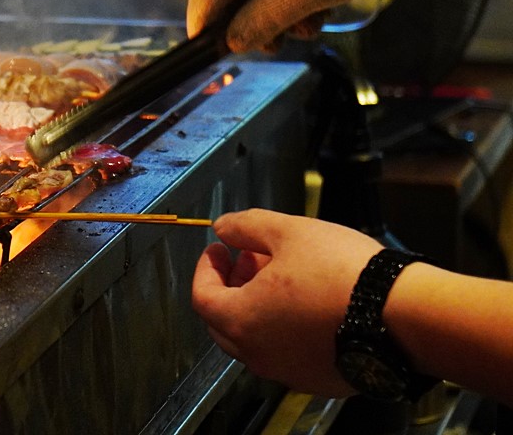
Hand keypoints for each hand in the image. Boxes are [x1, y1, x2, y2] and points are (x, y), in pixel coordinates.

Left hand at [192, 209, 382, 394]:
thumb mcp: (287, 231)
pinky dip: (284, 326)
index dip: (206, 268)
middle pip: (224, 320)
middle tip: (249, 258)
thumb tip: (224, 227)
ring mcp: (288, 372)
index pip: (202, 296)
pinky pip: (287, 352)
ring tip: (283, 273)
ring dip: (258, 304)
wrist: (404, 315)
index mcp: (241, 320)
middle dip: (231, 285)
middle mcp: (258, 354)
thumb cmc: (345, 275)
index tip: (218, 249)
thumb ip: (246, 226)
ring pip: (256, 338)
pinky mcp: (318, 379)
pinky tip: (308, 301)